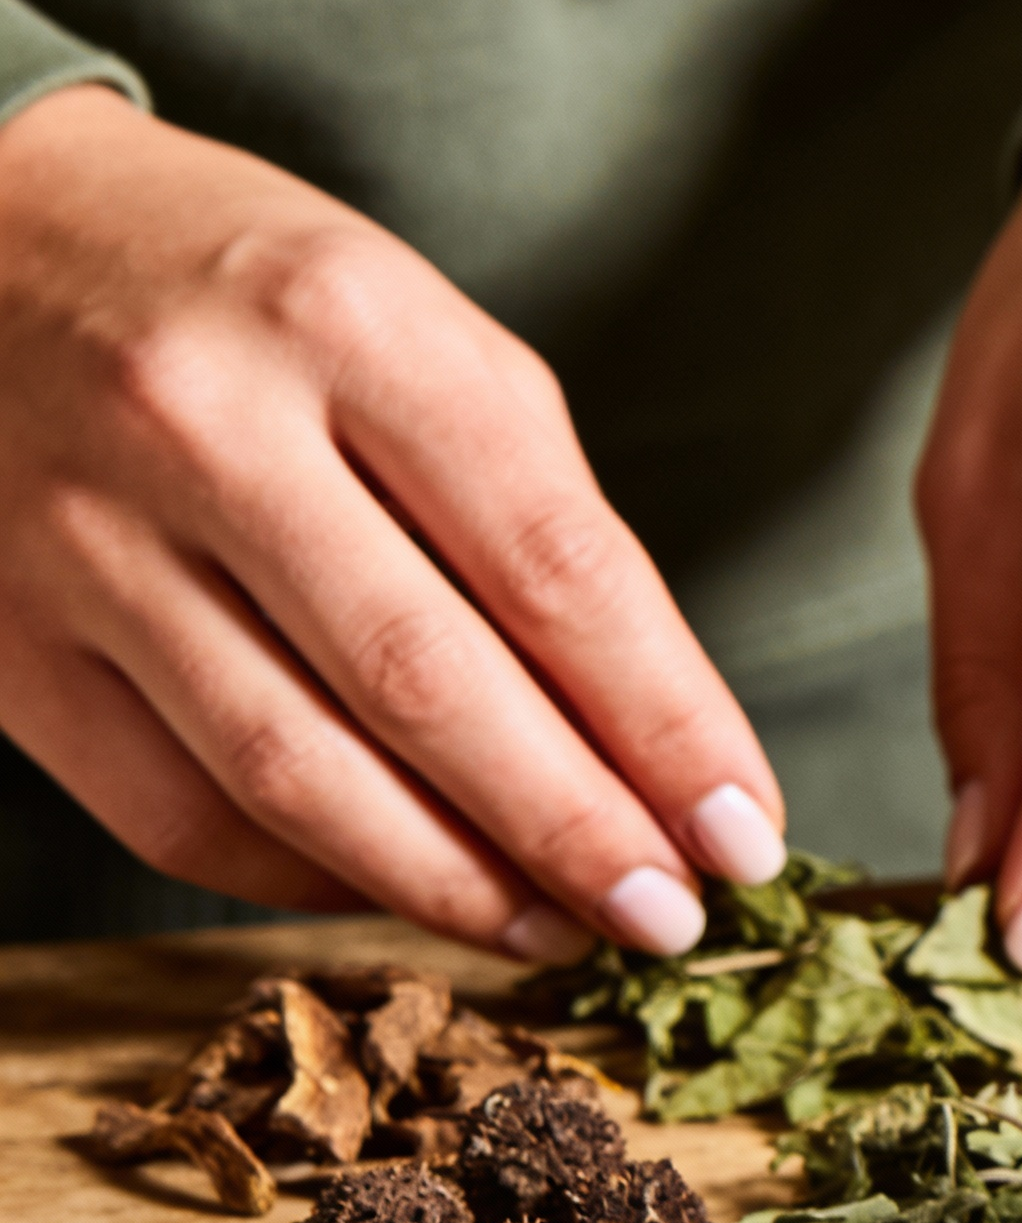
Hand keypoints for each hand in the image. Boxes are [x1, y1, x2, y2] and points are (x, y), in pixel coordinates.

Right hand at [0, 87, 785, 946]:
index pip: (554, 567)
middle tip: (670, 919)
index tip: (746, 828)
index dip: (668, 723)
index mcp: (349, 325)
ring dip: (453, 882)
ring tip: (560, 931)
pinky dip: (308, 876)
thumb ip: (530, 510)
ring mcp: (82, 540)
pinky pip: (178, 810)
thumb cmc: (241, 291)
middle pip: (428, 687)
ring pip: (299, 774)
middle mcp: (204, 428)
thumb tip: (651, 730)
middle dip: (574, 829)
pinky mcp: (3, 642)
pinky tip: (404, 889)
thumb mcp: (413, 329)